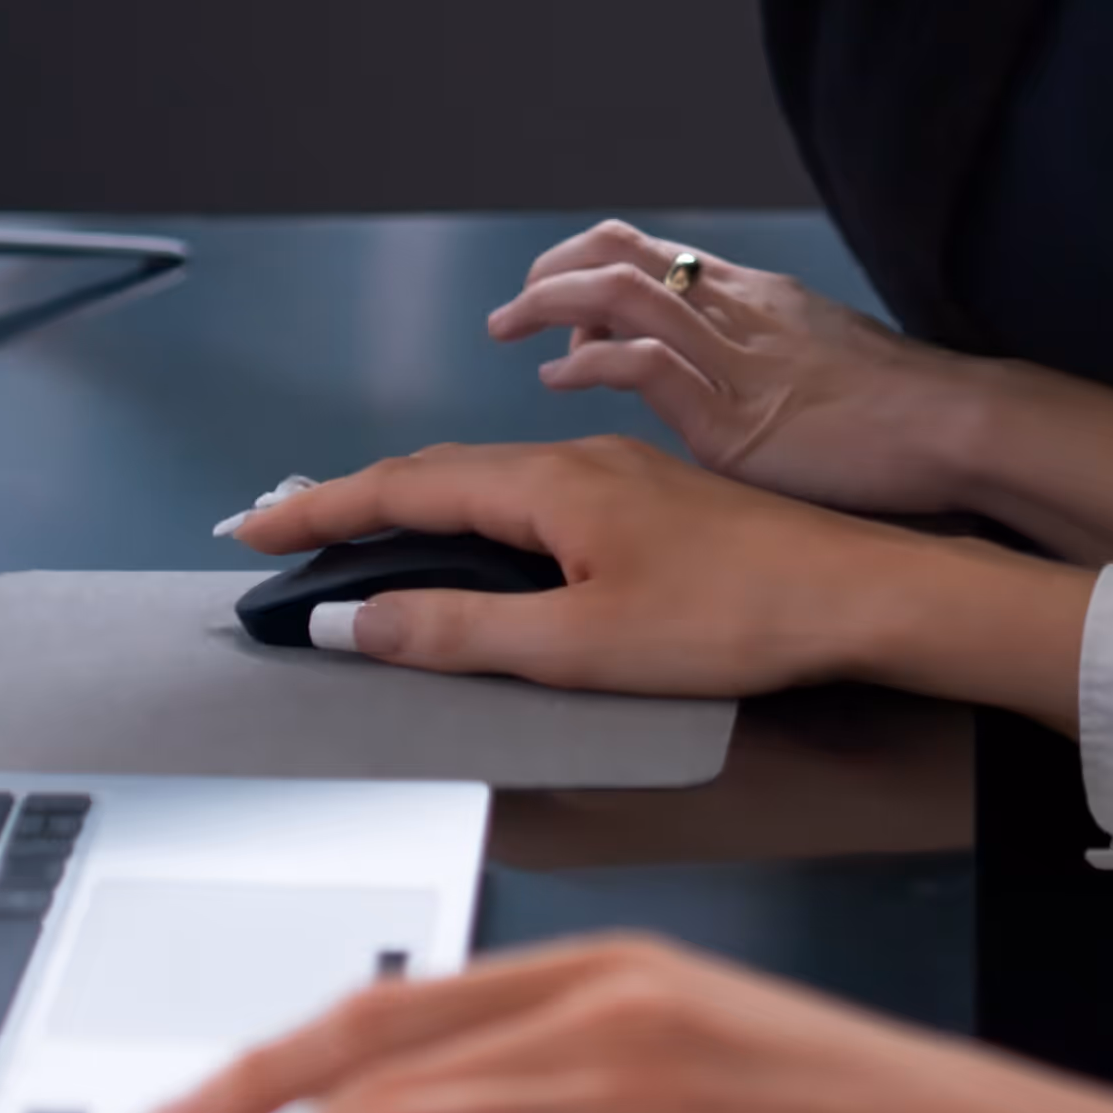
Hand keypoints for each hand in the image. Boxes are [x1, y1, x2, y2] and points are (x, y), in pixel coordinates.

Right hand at [222, 439, 1087, 717]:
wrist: (861, 597)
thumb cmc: (737, 619)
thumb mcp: (577, 646)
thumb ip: (458, 635)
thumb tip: (355, 626)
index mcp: (548, 487)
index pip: (400, 490)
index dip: (318, 512)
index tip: (251, 531)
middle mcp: (575, 465)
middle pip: (433, 476)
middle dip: (347, 504)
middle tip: (278, 533)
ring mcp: (617, 481)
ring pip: (484, 483)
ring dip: (409, 508)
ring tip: (353, 537)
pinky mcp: (650, 507)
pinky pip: (530, 497)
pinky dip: (471, 517)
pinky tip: (477, 544)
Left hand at [491, 227, 999, 516]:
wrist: (957, 427)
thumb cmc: (905, 411)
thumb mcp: (822, 360)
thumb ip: (760, 365)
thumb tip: (717, 387)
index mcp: (753, 297)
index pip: (650, 250)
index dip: (587, 263)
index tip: (556, 295)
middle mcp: (734, 310)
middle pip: (618, 253)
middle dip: (551, 273)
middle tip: (512, 310)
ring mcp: (730, 360)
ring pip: (616, 293)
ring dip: (547, 305)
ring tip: (509, 332)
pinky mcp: (732, 418)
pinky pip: (642, 366)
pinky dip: (587, 366)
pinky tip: (559, 382)